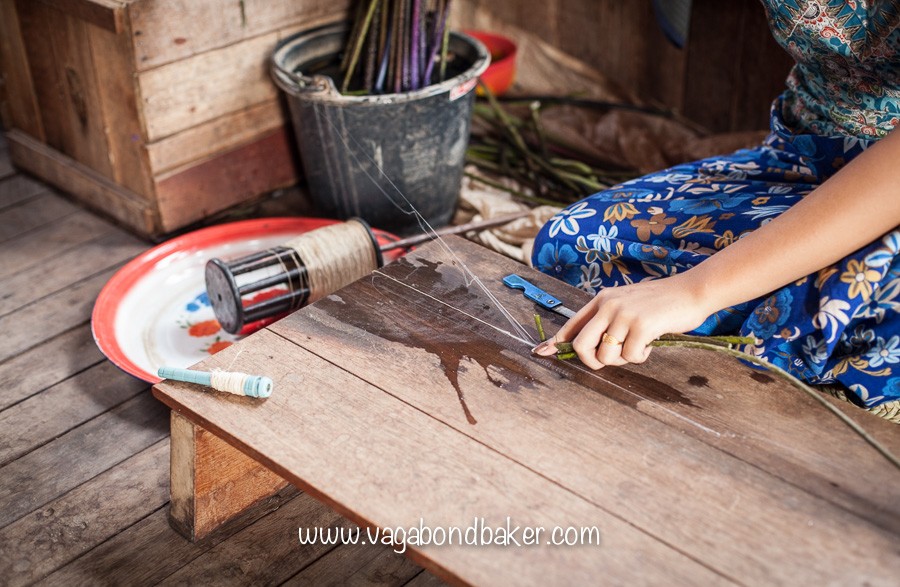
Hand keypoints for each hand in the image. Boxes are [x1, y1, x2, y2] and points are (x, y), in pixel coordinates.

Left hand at [532, 274, 711, 368]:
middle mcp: (608, 305)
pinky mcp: (641, 325)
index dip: (555, 342)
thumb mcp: (626, 304)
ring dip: (622, 360)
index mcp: (601, 300)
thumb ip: (607, 320)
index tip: (540, 353)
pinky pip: (630, 356)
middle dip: (592, 362)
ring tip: (637, 346)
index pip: (571, 325)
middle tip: (610, 360)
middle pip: (580, 346)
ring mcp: (624, 314)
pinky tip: (650, 343)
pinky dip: (641, 357)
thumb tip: (588, 346)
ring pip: (605, 356)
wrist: (691, 291)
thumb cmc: (660, 303)